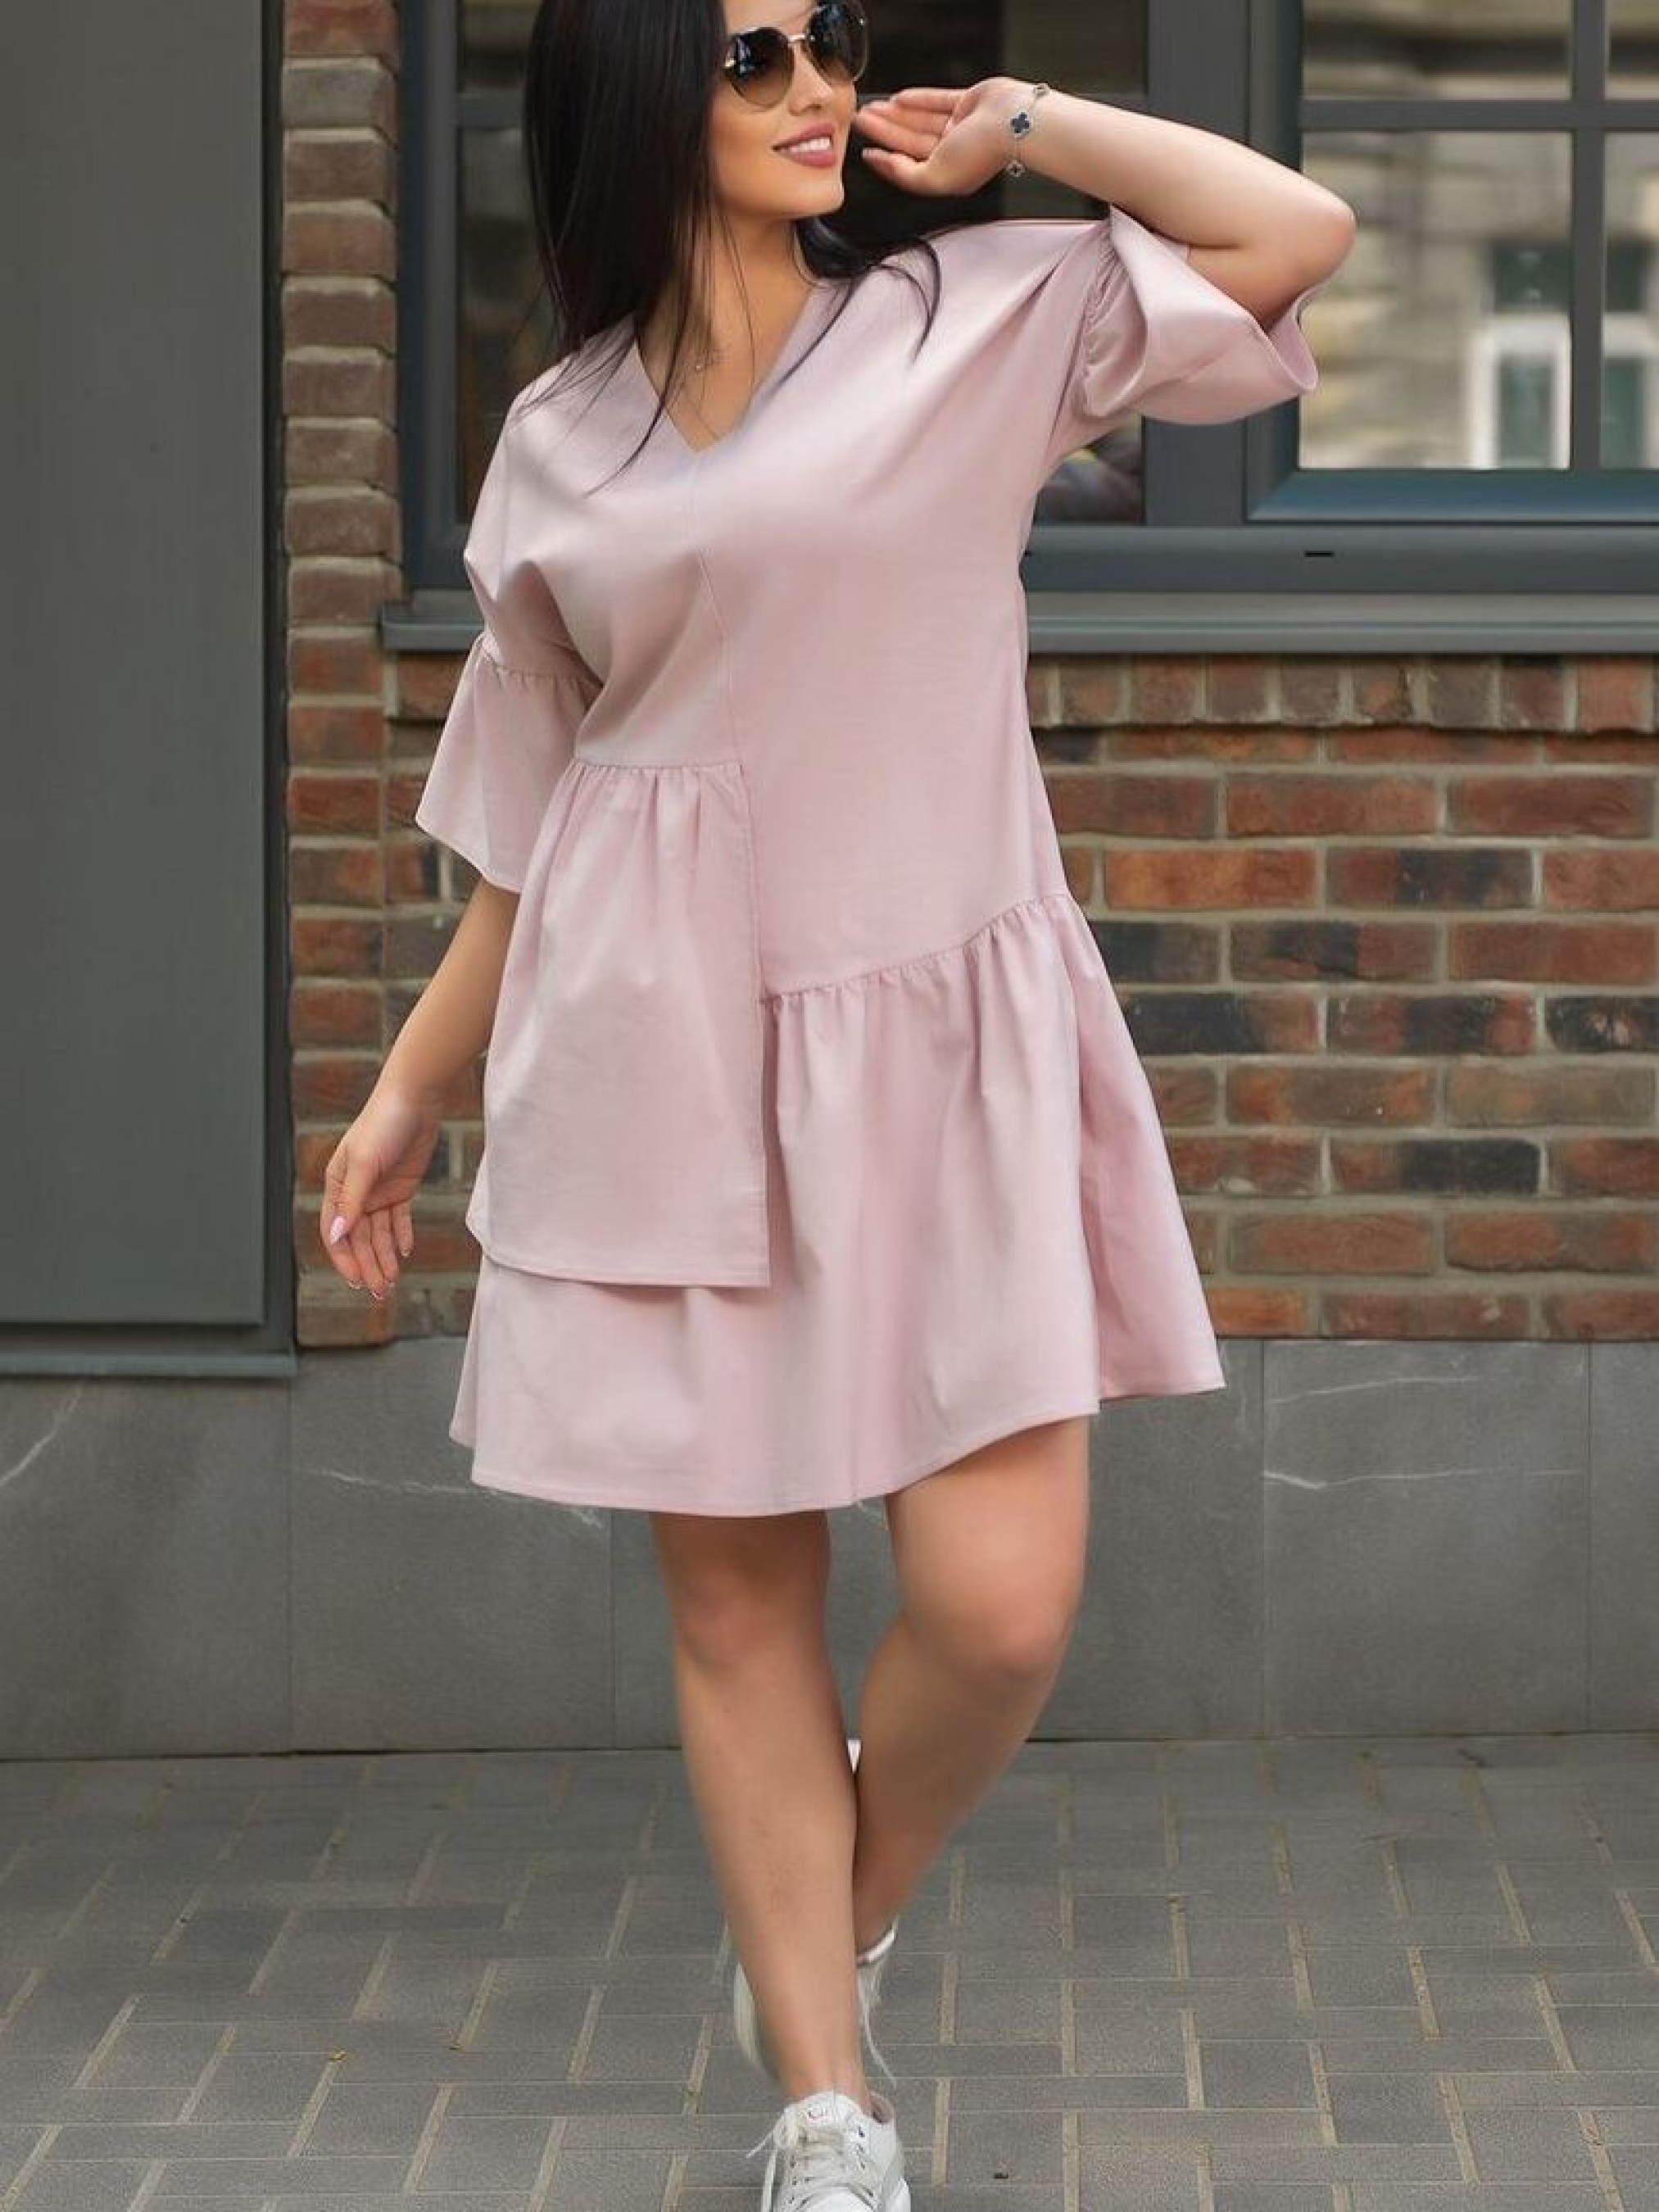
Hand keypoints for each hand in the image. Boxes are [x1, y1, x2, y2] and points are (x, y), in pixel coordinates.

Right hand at [319, 1080, 443, 1299]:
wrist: (416, 1098)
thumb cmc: (384, 1122)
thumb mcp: (365, 1163)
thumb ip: (352, 1201)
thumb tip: (338, 1235)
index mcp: (336, 1184)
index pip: (335, 1231)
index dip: (344, 1257)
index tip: (356, 1279)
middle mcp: (355, 1191)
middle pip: (358, 1238)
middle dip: (368, 1265)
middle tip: (379, 1291)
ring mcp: (379, 1190)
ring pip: (378, 1233)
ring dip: (384, 1257)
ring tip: (392, 1281)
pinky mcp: (401, 1187)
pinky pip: (398, 1219)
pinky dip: (400, 1235)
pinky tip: (404, 1251)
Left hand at [851, 76, 1021, 197]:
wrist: (1011, 122)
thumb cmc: (980, 153)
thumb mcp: (934, 177)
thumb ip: (906, 175)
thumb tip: (885, 164)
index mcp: (948, 176)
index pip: (909, 168)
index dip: (886, 161)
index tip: (867, 153)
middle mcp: (954, 153)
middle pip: (910, 142)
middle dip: (884, 132)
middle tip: (861, 122)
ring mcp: (961, 127)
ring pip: (920, 120)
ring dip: (895, 114)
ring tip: (872, 108)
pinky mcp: (967, 103)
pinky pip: (937, 100)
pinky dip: (918, 99)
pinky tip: (899, 98)